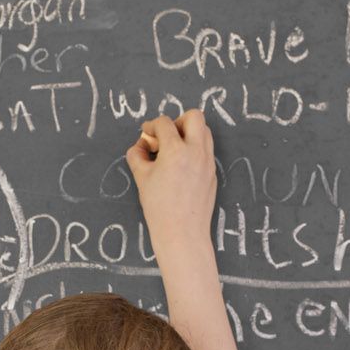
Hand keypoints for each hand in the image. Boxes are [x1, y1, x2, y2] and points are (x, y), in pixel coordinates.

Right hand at [126, 110, 216, 254]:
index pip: (164, 123)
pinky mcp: (212, 173)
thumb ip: (137, 156)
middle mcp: (196, 151)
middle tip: (166, 138)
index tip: (146, 136)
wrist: (182, 232)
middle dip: (177, 121)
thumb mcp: (141, 178)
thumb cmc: (159, 207)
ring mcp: (208, 162)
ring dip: (188, 133)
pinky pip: (206, 150)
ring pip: (205, 131)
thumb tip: (140, 146)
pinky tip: (181, 167)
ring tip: (173, 151)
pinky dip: (194, 150)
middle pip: (194, 117)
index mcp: (176, 150)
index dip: (151, 126)